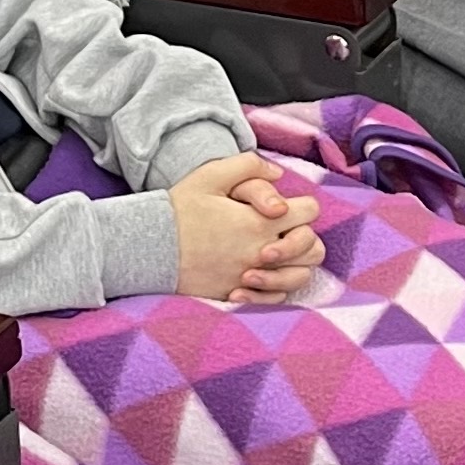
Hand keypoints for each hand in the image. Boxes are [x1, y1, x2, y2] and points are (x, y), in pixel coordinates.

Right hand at [171, 154, 323, 303]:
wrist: (150, 248)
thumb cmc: (180, 210)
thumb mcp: (210, 176)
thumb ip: (248, 166)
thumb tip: (278, 174)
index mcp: (260, 221)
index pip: (309, 212)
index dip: (303, 205)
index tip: (285, 207)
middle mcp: (262, 252)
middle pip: (313, 248)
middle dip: (305, 236)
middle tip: (283, 231)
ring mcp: (252, 277)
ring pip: (299, 277)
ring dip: (294, 264)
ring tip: (274, 254)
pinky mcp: (238, 294)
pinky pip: (275, 298)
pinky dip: (275, 287)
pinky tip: (259, 273)